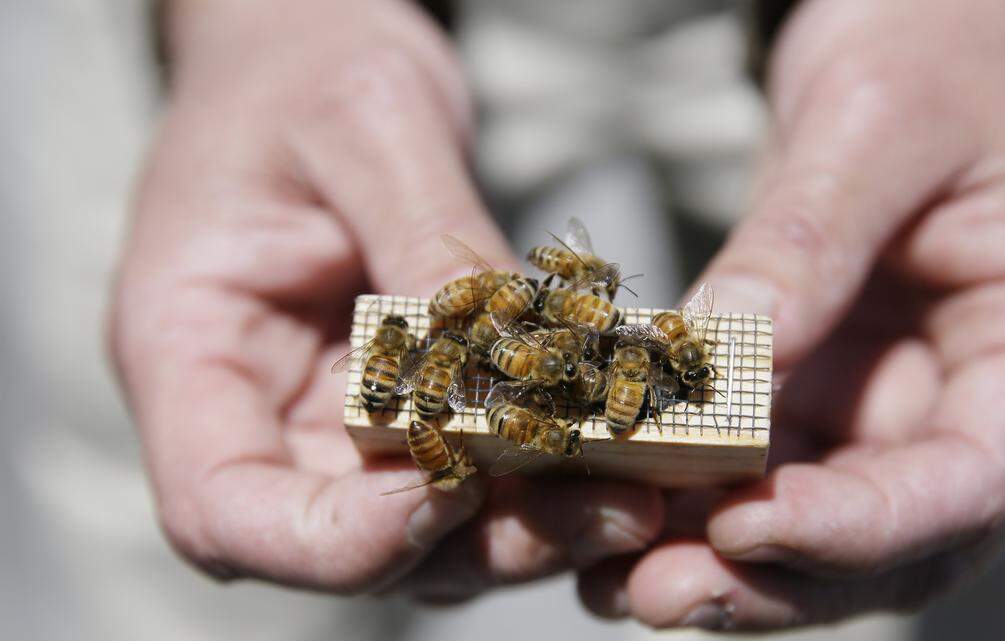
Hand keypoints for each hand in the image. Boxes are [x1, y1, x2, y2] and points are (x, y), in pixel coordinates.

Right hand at [112, 0, 660, 593]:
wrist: (305, 54)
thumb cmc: (301, 70)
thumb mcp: (366, 126)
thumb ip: (429, 243)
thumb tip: (511, 363)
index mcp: (188, 347)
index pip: (226, 508)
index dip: (335, 538)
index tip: (451, 488)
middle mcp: (256, 411)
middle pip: (344, 541)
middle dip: (474, 539)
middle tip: (607, 505)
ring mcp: (330, 420)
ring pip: (421, 530)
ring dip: (526, 527)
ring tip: (634, 493)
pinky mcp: (402, 409)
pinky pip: (468, 475)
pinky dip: (540, 479)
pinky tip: (617, 447)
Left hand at [578, 0, 1004, 629]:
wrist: (926, 20)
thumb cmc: (939, 45)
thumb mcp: (877, 122)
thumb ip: (808, 241)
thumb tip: (723, 357)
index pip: (973, 476)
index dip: (862, 525)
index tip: (746, 527)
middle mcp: (982, 392)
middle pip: (895, 534)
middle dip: (775, 576)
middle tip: (653, 594)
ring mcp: (902, 397)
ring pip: (822, 518)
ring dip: (723, 559)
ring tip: (617, 580)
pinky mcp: (832, 385)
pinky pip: (770, 465)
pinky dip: (702, 498)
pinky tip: (624, 512)